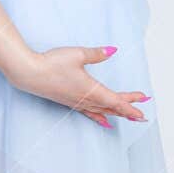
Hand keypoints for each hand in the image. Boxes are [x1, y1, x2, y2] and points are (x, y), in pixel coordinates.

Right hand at [8, 46, 150, 127]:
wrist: (29, 73)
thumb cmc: (52, 63)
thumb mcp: (78, 54)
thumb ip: (97, 54)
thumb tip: (112, 51)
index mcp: (91, 89)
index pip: (116, 100)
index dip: (131, 104)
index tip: (144, 107)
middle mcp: (86, 99)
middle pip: (112, 106)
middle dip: (129, 110)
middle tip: (143, 114)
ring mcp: (78, 102)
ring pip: (103, 111)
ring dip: (118, 114)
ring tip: (131, 119)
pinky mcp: (70, 102)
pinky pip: (90, 113)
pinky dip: (101, 117)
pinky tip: (105, 122)